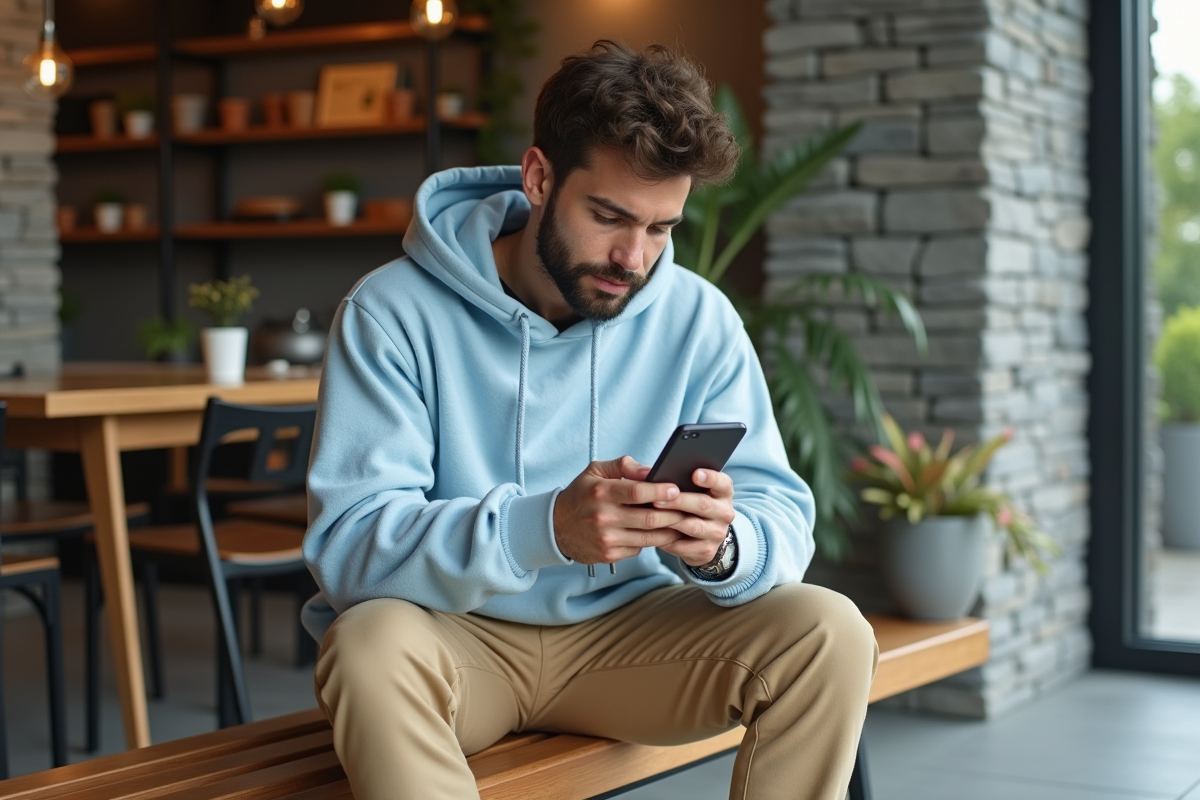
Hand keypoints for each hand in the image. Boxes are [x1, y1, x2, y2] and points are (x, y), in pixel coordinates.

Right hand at [553, 456, 687, 564]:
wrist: (555, 528)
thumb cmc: (581, 495)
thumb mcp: (595, 472)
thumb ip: (623, 466)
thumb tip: (650, 471)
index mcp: (601, 492)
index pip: (637, 492)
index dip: (661, 491)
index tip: (676, 488)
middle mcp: (604, 517)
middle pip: (650, 518)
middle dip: (674, 513)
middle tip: (688, 508)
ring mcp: (606, 538)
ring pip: (649, 537)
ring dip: (670, 531)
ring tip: (683, 522)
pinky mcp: (609, 555)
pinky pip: (639, 549)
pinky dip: (651, 541)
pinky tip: (660, 534)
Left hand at [648, 468, 735, 566]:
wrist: (699, 537)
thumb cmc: (688, 504)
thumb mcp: (690, 489)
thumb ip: (675, 477)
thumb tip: (647, 472)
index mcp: (722, 492)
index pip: (722, 482)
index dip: (710, 478)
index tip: (694, 474)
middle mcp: (724, 512)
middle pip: (703, 504)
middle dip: (679, 501)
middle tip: (657, 499)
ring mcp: (717, 533)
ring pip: (693, 526)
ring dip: (671, 521)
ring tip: (651, 515)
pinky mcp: (706, 550)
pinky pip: (685, 546)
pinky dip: (668, 540)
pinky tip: (652, 533)